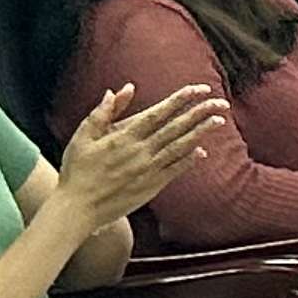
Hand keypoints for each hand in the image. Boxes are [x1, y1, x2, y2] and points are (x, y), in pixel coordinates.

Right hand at [54, 84, 228, 231]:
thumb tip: (122, 89)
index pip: (158, 113)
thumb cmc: (76, 170)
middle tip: (221, 102)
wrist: (77, 208)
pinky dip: (189, 159)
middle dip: (200, 112)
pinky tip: (202, 150)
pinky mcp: (151, 186)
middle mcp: (140, 152)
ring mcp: (148, 170)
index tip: (199, 89)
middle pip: (176, 128)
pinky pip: (174, 170)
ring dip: (200, 133)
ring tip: (219, 120)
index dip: (180, 100)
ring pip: (180, 147)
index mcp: (124, 137)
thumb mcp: (83, 136)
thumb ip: (104, 111)